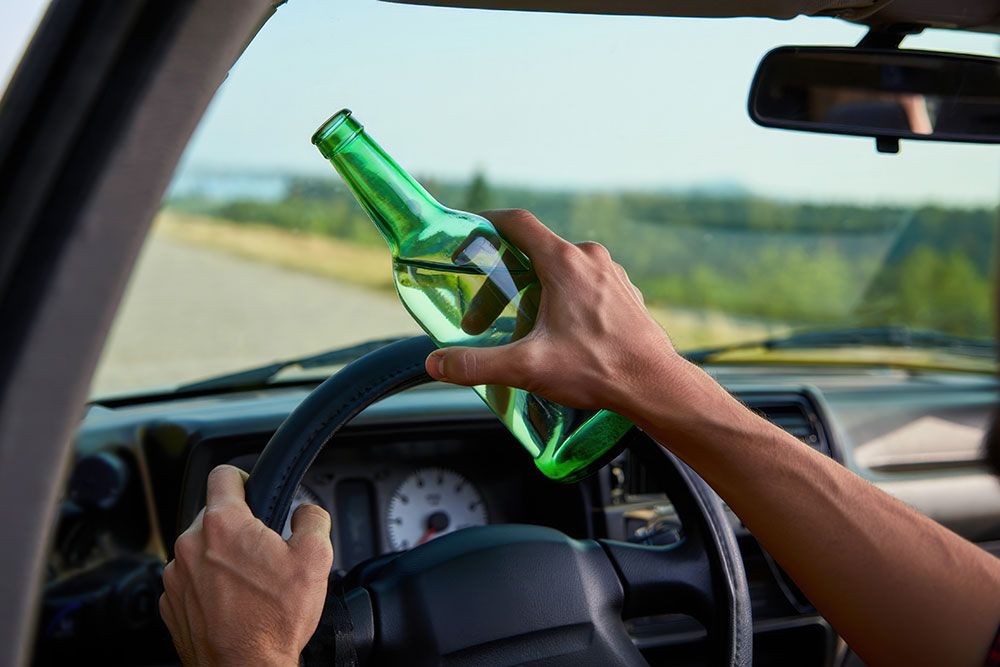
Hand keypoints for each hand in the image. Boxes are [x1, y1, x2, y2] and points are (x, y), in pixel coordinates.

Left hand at [159, 465, 332, 665]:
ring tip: (249, 582)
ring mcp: (175, 576)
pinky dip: (208, 585)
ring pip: (200, 549)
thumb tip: (306, 511)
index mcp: (224, 524)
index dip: (243, 476)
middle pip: (213, 514)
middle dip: (238, 526)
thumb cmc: (274, 621)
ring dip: (221, 556)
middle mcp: (191, 545)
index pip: (223, 474)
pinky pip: (189, 580)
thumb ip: (313, 519)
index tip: (253, 489)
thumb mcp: (316, 559)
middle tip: (263, 550)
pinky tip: (232, 602)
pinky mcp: (171, 603)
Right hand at [425, 208, 678, 414]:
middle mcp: (589, 259)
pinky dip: (563, 301)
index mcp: (563, 263)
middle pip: (534, 255)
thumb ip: (476, 364)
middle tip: (484, 320)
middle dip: (504, 283)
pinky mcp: (625, 292)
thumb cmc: (598, 370)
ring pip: (561, 271)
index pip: (517, 223)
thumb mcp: (527, 368)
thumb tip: (437, 364)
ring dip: (535, 293)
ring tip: (522, 331)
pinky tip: (559, 335)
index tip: (470, 230)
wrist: (654, 385)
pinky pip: (585, 285)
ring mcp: (611, 274)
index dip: (488, 223)